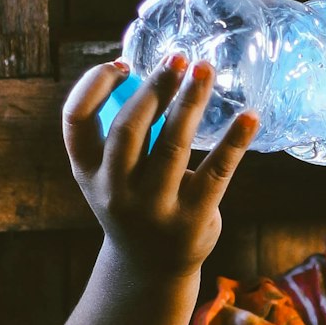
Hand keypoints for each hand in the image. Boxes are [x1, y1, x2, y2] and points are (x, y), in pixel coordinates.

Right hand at [62, 56, 257, 278]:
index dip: (94, 84)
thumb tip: (155, 71)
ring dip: (191, 101)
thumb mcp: (108, 174)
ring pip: (173, 144)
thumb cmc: (132, 201)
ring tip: (206, 69)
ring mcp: (154, 208)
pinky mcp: (193, 218)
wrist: (149, 267)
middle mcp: (115, 191)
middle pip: (129, 128)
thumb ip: (121, 133)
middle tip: (179, 57)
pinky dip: (234, 141)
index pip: (75, 119)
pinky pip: (216, 171)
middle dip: (155, 88)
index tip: (124, 63)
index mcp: (88, 172)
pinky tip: (250, 116)